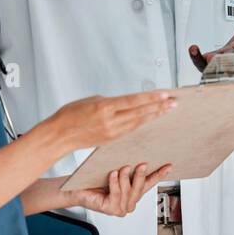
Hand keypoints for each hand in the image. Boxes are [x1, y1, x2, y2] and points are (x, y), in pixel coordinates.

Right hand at [47, 91, 175, 151]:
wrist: (59, 135)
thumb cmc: (71, 114)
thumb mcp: (92, 100)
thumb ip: (112, 102)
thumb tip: (127, 103)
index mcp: (105, 107)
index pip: (134, 101)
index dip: (151, 98)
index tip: (165, 95)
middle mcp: (110, 121)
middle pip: (140, 113)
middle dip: (159, 107)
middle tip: (174, 103)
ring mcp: (112, 132)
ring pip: (138, 122)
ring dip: (154, 116)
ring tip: (168, 110)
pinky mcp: (111, 139)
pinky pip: (131, 130)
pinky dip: (142, 123)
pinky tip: (152, 119)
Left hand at [63, 163, 171, 217]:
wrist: (77, 189)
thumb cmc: (95, 181)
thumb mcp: (116, 172)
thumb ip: (128, 170)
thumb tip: (140, 157)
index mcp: (132, 194)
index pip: (149, 183)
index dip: (159, 175)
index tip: (169, 165)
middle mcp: (128, 203)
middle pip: (140, 188)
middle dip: (141, 176)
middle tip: (143, 164)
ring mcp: (120, 208)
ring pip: (128, 191)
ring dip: (126, 178)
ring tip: (123, 167)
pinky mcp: (110, 209)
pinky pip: (116, 193)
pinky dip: (115, 183)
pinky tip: (113, 174)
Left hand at [189, 0, 233, 78]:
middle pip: (232, 61)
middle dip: (226, 62)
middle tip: (216, 60)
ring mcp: (223, 63)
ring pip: (216, 65)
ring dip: (209, 62)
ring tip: (205, 57)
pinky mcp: (210, 65)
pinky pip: (201, 63)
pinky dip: (196, 57)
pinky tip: (193, 48)